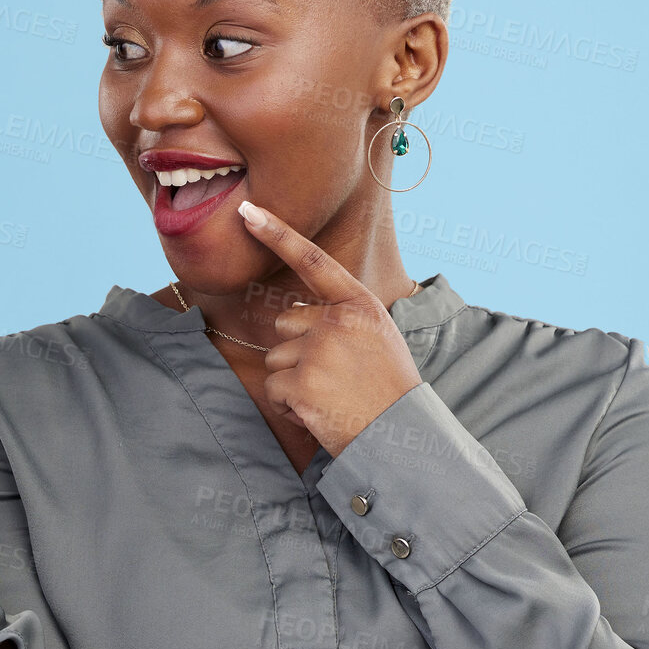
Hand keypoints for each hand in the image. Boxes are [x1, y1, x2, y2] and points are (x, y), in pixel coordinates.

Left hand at [237, 204, 422, 456]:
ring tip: (330, 396)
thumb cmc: (386, 390)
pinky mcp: (302, 383)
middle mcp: (338, 321)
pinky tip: (319, 413)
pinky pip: (274, 389)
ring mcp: (319, 351)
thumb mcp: (376, 337)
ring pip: (276, 358)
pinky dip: (290, 406)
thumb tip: (289, 313)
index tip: (248, 212)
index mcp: (359, 304)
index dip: (278, 234)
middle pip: (284, 324)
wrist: (400, 435)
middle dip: (297, 351)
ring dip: (293, 382)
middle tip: (334, 377)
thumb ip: (339, 318)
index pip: (313, 261)